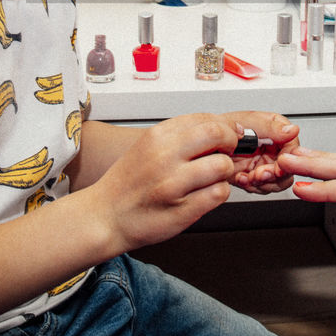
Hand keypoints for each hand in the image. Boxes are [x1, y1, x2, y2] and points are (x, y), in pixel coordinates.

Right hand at [91, 114, 242, 250]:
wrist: (105, 217)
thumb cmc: (128, 184)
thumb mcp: (147, 147)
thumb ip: (179, 137)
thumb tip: (219, 129)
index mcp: (157, 137)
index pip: (205, 118)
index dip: (223, 127)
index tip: (228, 134)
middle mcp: (164, 157)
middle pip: (218, 134)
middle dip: (231, 142)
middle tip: (227, 152)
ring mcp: (173, 185)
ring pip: (223, 166)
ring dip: (224, 172)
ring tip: (212, 177)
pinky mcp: (183, 210)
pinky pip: (219, 193)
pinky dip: (218, 193)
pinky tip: (204, 194)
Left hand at [221, 112, 298, 192]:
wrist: (201, 147)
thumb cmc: (218, 128)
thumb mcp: (244, 123)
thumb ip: (269, 127)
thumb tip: (292, 129)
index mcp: (274, 130)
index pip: (292, 146)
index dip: (288, 158)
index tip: (279, 165)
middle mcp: (271, 147)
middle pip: (287, 167)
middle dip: (274, 174)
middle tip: (260, 173)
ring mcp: (263, 163)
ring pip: (277, 181)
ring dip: (263, 182)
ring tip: (248, 176)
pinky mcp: (253, 176)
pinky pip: (261, 187)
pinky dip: (252, 185)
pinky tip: (241, 178)